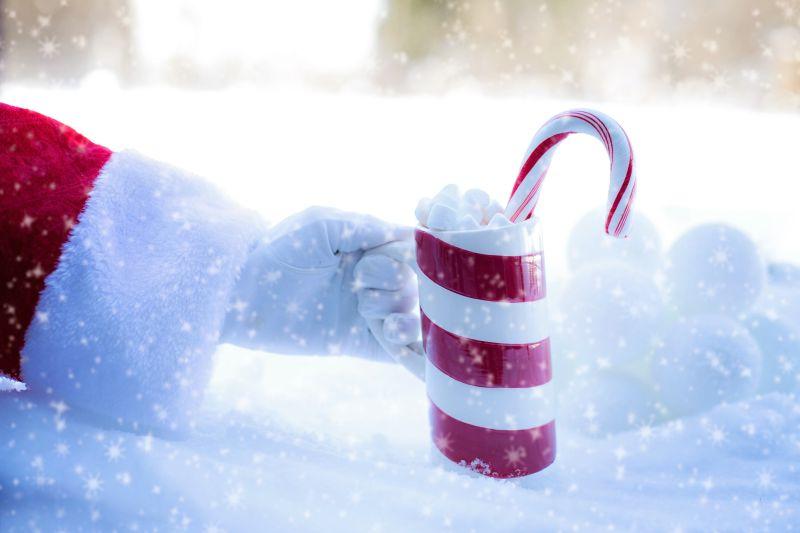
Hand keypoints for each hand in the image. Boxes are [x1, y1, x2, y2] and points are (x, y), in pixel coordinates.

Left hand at [221, 207, 421, 365]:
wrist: (241, 293)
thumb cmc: (277, 250)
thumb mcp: (320, 225)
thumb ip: (363, 226)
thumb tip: (409, 234)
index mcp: (367, 249)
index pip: (409, 251)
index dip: (404, 255)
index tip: (375, 257)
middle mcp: (373, 281)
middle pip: (413, 284)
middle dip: (392, 280)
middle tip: (356, 282)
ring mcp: (367, 313)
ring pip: (411, 315)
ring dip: (398, 311)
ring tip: (365, 309)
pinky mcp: (357, 342)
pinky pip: (399, 351)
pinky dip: (411, 350)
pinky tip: (398, 339)